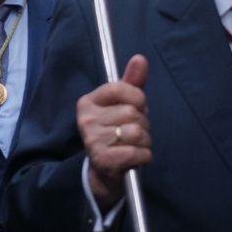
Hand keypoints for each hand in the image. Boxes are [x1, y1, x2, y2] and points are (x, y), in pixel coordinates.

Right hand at [80, 54, 151, 211]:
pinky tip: (135, 158)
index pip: (120, 88)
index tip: (137, 108)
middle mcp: (86, 119)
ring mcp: (92, 140)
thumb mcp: (123, 105)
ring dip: (145, 141)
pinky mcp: (102, 160)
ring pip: (137, 132)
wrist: (105, 172)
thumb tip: (140, 58)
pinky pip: (138, 152)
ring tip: (134, 145)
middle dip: (143, 124)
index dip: (138, 98)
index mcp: (88, 102)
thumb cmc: (116, 133)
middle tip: (133, 133)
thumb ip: (132, 82)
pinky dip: (144, 156)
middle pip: (133, 112)